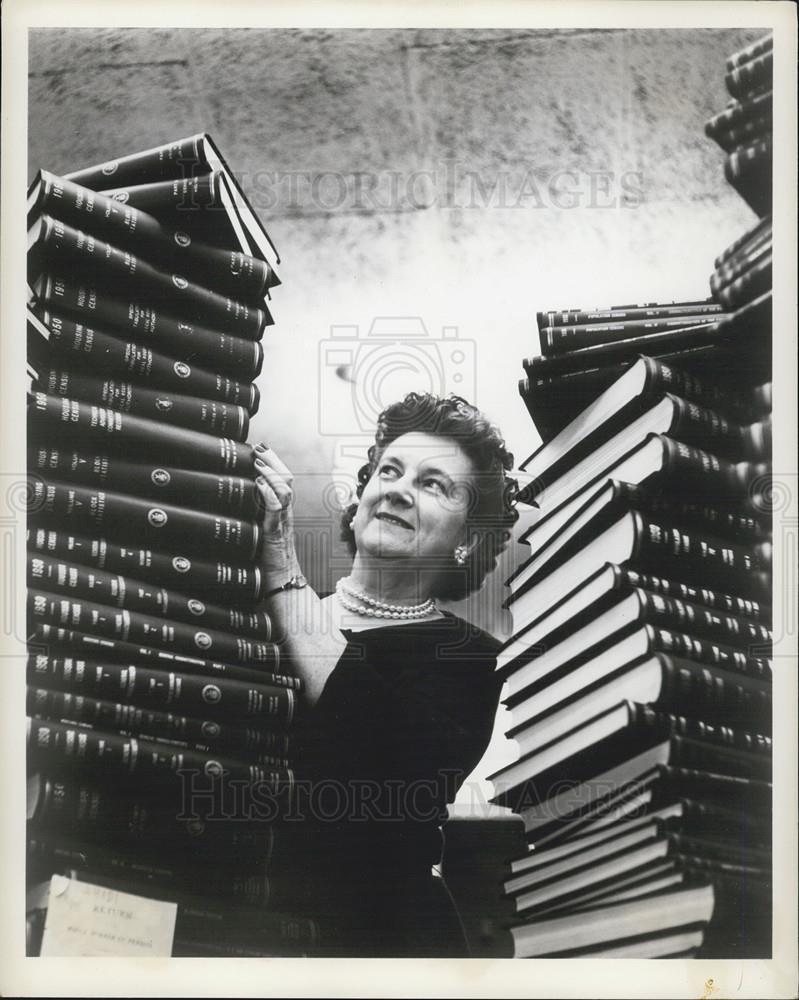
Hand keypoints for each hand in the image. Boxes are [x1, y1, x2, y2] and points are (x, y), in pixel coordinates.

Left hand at [253, 443, 303, 591]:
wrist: (281, 583)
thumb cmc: (268, 562)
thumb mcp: (260, 533)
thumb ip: (254, 517)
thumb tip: (236, 502)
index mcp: (282, 512)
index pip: (284, 479)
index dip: (274, 462)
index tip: (260, 449)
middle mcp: (286, 514)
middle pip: (287, 478)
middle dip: (273, 460)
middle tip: (259, 448)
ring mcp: (282, 522)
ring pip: (286, 489)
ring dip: (270, 472)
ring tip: (257, 463)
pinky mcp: (275, 533)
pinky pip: (277, 509)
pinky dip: (268, 494)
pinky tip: (258, 485)